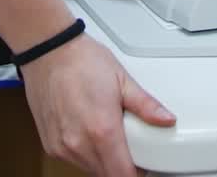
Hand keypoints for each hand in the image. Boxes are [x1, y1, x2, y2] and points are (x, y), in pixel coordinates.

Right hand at [21, 30, 172, 175]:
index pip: (123, 175)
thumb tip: (166, 119)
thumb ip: (146, 105)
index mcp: (103, 130)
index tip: (143, 166)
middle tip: (129, 143)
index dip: (137, 174)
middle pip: (107, 174)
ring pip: (90, 169)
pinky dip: (85, 153)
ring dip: (103, 160)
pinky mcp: (51, 146)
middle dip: (121, 165)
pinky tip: (88, 130)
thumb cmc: (83, 61)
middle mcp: (80, 145)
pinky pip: (73, 160)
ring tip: (107, 131)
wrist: (50, 51)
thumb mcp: (122, 79)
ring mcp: (63, 148)